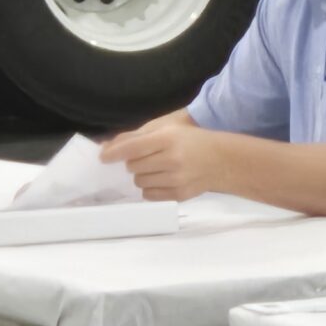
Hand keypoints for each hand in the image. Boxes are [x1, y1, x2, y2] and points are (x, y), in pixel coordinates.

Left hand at [100, 117, 226, 202]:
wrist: (223, 161)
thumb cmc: (192, 141)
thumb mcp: (168, 129)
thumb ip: (136, 137)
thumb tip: (107, 147)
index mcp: (168, 139)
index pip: (132, 148)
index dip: (114, 153)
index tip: (103, 157)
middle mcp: (171, 159)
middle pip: (133, 166)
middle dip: (134, 162)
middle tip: (147, 157)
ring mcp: (176, 180)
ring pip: (139, 182)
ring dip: (141, 175)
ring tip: (156, 168)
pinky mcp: (179, 195)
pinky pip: (149, 195)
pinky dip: (149, 187)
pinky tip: (161, 179)